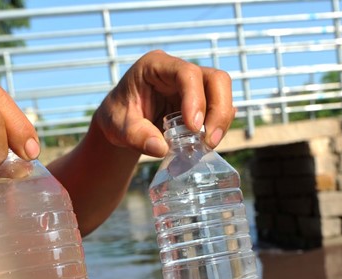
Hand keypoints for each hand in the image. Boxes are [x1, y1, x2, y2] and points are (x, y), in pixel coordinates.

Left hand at [93, 50, 234, 157]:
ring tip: (207, 145)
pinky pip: (221, 109)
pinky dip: (218, 126)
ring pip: (222, 93)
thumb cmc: (118, 117)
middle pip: (216, 79)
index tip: (194, 127)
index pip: (187, 73)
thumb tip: (161, 148)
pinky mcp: (202, 101)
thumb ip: (137, 136)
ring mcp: (194, 85)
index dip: (196, 99)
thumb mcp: (118, 127)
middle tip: (209, 141)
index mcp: (157, 66)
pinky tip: (206, 142)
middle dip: (219, 110)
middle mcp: (179, 71)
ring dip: (221, 120)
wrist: (121, 122)